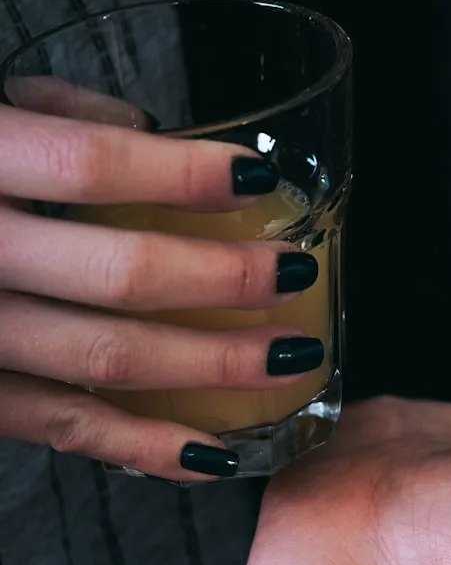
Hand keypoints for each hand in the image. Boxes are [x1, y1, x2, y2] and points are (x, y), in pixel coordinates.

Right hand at [0, 100, 320, 480]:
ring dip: (212, 368)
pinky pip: (68, 431)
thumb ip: (41, 112)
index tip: (259, 178)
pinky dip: (146, 449)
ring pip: (106, 362)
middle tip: (294, 273)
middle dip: (224, 281)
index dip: (183, 173)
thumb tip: (147, 132)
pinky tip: (214, 453)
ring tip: (290, 361)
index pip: (87, 163)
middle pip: (119, 276)